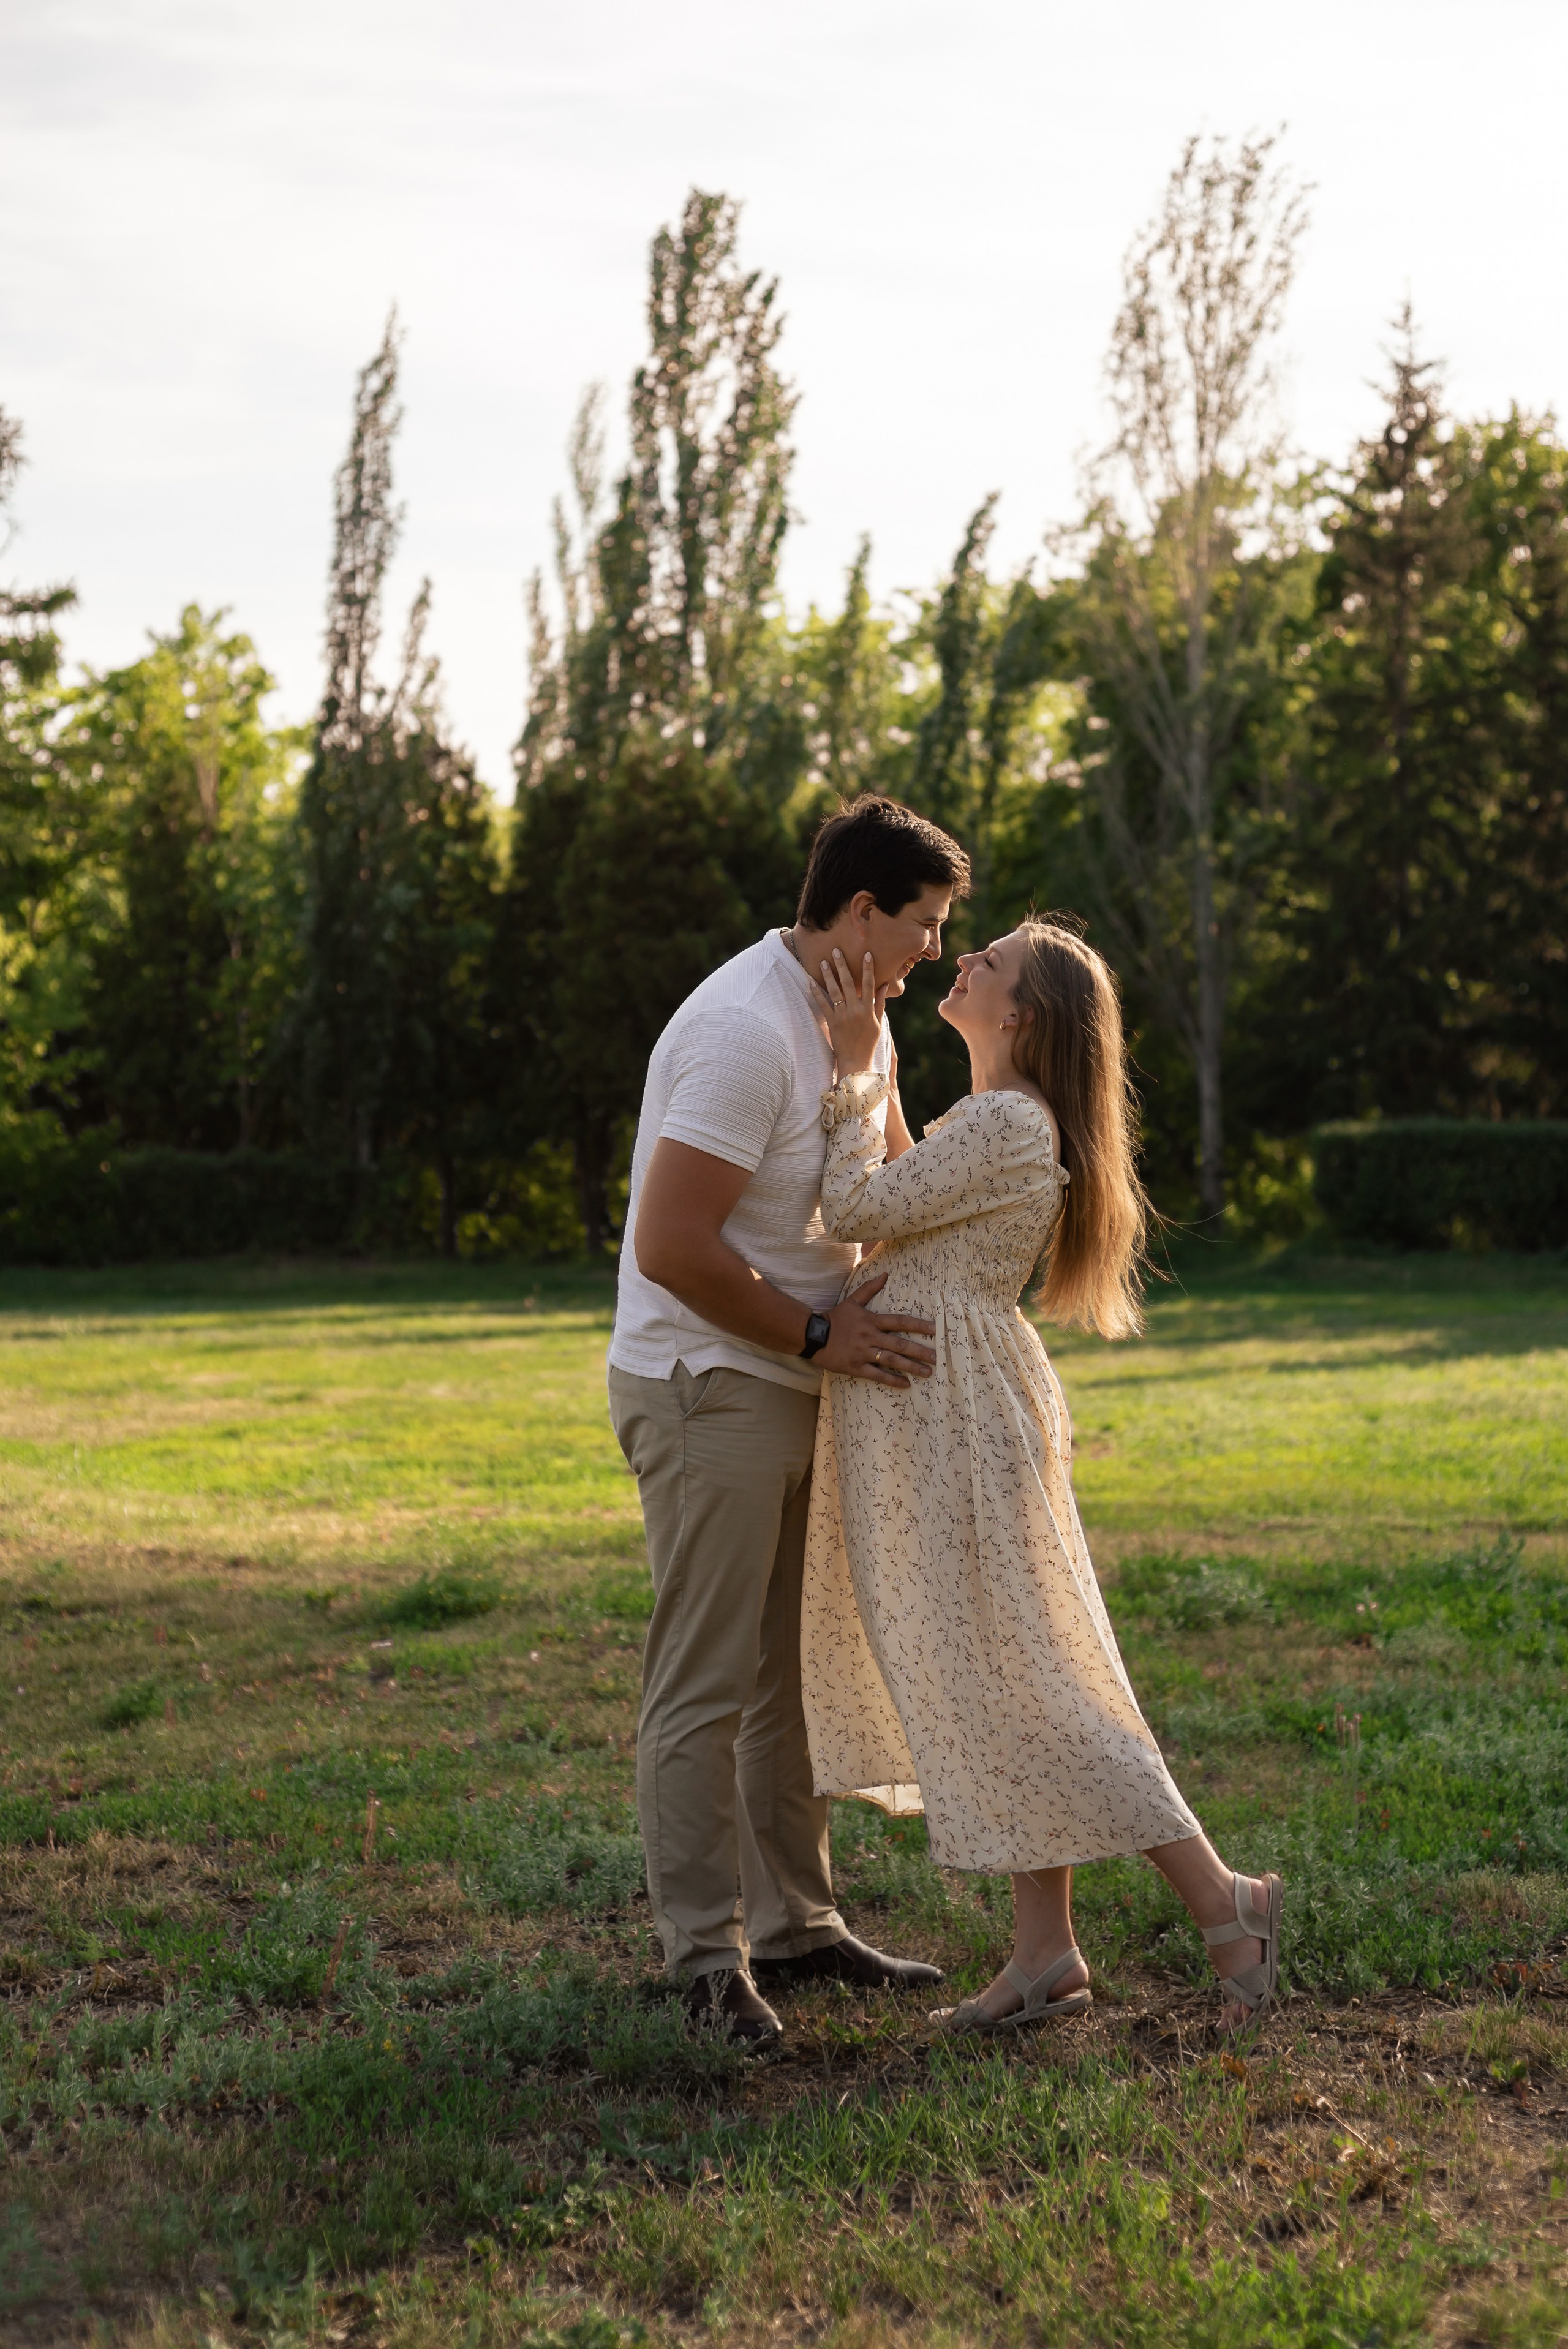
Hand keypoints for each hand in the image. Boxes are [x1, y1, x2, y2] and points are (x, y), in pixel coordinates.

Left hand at [812, 947, 884, 1077]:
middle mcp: (855, 1010)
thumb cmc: (868, 1042)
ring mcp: (842, 1016)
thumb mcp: (878, 1023)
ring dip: (828, 975)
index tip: (866, 954)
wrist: (856, 1061)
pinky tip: (811, 982)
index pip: (869, 984)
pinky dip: (817, 993)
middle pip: (848, 983)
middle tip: (836, 950)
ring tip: (823, 962)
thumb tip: (883, 986)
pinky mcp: (832, 1022)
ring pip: (835, 991)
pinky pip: (823, 1005)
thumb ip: (880, 1003)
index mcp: (868, 1009)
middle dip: (842, 965)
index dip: (868, 969)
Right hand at [815, 1270, 935, 1387]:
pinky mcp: (856, 1367)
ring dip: (911, 1367)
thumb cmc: (834, 1319)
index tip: (935, 1330)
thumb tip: (885, 1275)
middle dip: (920, 1351)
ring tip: (927, 1372)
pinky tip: (906, 1384)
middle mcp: (870, 1337)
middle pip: (900, 1345)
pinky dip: (892, 1380)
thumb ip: (869, 1288)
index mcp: (871, 1321)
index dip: (918, 1325)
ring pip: (891, 1361)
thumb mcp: (851, 1301)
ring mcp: (863, 1353)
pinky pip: (877, 1375)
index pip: (900, 1322)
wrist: (812, 1336)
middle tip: (937, 1357)